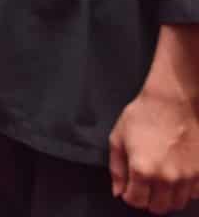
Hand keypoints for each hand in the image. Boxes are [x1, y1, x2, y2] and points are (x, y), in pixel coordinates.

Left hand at [109, 88, 198, 213]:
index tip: (130, 187)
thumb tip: (118, 191)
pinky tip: (177, 177)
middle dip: (148, 200)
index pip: (136, 201)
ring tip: (160, 181)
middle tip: (144, 186)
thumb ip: (117, 169)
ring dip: (166, 197)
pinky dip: (185, 191)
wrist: (174, 100)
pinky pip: (194, 194)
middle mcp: (167, 178)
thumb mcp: (118, 138)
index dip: (129, 195)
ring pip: (177, 203)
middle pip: (158, 208)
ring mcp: (188, 176)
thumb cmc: (143, 115)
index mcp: (142, 170)